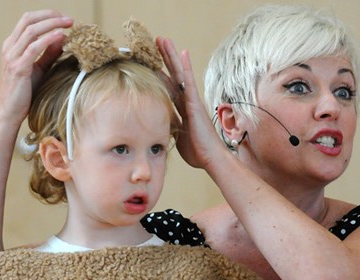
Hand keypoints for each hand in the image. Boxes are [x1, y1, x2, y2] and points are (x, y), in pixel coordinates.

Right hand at [0, 10, 72, 127]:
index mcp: (12, 45)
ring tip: (69, 24)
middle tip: (69, 19)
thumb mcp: (39, 69)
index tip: (63, 18)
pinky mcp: (18, 68)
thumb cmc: (24, 93)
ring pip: (31, 30)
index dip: (46, 15)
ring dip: (52, 24)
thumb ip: (48, 54)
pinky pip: (33, 48)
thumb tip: (62, 38)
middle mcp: (9, 47)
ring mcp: (12, 57)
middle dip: (50, 16)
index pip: (28, 20)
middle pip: (29, 20)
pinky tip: (61, 37)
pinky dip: (48, 39)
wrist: (10, 112)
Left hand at [156, 37, 225, 169]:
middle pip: (173, 75)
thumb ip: (169, 129)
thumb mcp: (177, 139)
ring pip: (179, 73)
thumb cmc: (198, 152)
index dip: (159, 75)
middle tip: (155, 42)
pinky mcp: (195, 103)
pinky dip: (185, 67)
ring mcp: (191, 100)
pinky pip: (188, 81)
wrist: (211, 158)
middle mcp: (186, 101)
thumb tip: (158, 128)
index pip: (168, 88)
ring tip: (163, 40)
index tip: (149, 62)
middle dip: (163, 59)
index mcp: (181, 110)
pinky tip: (182, 52)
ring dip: (170, 56)